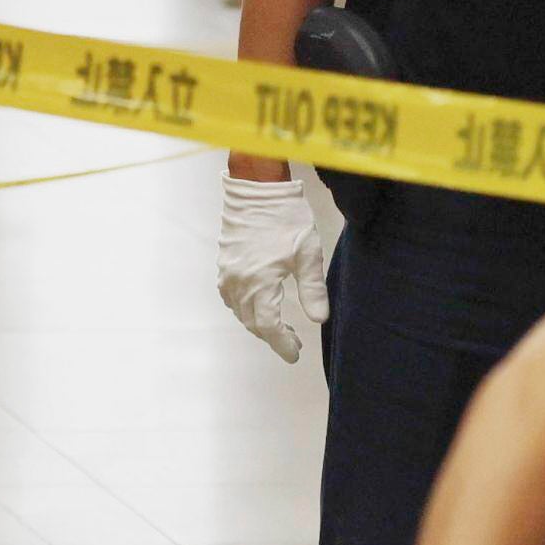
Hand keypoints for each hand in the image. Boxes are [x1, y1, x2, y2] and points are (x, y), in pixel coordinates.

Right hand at [217, 174, 325, 362]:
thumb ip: (313, 289)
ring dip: (259, 323)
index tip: (295, 354)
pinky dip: (245, 308)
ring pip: (240, 312)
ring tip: (281, 327)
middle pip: (253, 323)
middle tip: (294, 342)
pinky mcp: (225, 265)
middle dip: (273, 337)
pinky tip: (259, 305)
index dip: (282, 344)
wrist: (258, 190)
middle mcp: (239, 283)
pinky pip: (231, 297)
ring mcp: (228, 274)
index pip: (269, 327)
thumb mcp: (308, 254)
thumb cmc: (286, 219)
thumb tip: (319, 320)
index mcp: (260, 283)